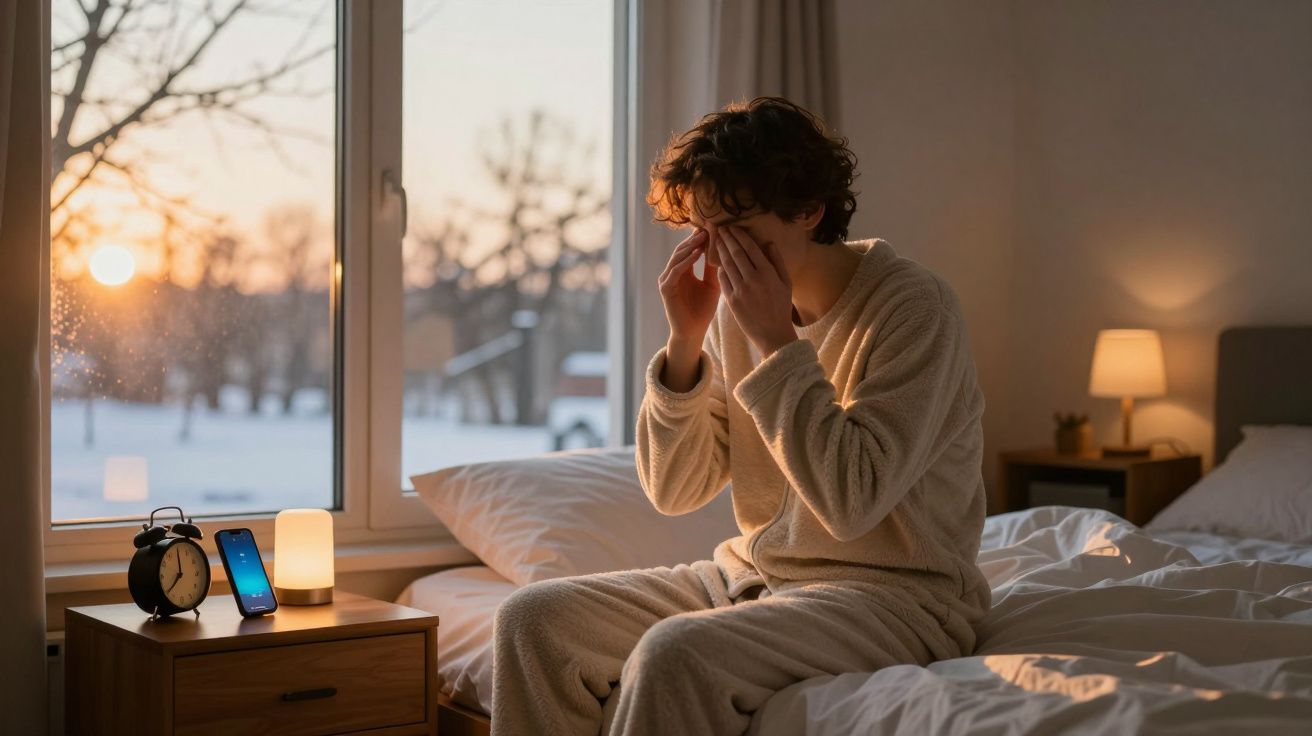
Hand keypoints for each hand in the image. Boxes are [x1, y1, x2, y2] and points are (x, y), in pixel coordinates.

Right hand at [658, 229, 719, 344]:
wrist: (694, 332)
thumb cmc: (703, 310)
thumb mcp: (713, 284)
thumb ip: (714, 268)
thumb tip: (723, 247)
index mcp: (684, 270)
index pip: (690, 249)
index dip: (700, 238)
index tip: (714, 227)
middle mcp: (673, 273)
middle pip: (682, 249)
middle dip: (695, 239)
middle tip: (708, 227)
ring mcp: (667, 280)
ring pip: (677, 257)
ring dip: (690, 246)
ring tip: (703, 237)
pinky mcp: (666, 289)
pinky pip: (675, 271)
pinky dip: (685, 261)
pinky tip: (696, 254)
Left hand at [716, 226, 796, 355]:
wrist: (773, 333)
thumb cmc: (781, 307)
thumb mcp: (786, 283)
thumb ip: (777, 261)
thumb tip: (768, 243)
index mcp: (768, 273)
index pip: (750, 248)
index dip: (739, 236)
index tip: (733, 227)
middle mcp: (753, 279)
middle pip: (736, 253)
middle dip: (727, 239)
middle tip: (720, 229)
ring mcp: (741, 290)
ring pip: (727, 265)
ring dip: (721, 251)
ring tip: (717, 241)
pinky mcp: (732, 301)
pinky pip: (723, 280)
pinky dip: (720, 269)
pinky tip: (718, 262)